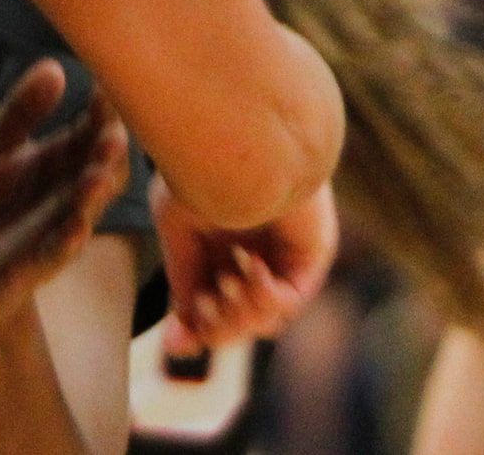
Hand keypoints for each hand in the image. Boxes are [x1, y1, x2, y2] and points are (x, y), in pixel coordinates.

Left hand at [0, 59, 130, 332]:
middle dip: (108, 152)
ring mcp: (59, 226)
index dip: (102, 108)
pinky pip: (58, 251)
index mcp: (63, 155)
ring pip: (85, 208)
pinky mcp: (38, 260)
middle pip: (101, 167)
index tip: (109, 81)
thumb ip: (22, 110)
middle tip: (113, 131)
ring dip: (93, 194)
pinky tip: (77, 227)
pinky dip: (68, 240)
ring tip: (97, 173)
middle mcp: (71, 189)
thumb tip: (54, 66)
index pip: (92, 127)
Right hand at [151, 178, 337, 355]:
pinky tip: (252, 270)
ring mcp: (279, 258)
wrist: (237, 137)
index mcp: (214, 241)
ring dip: (240, 315)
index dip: (192, 329)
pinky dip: (267, 298)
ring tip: (229, 287)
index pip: (207, 302)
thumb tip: (179, 338)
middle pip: (234, 321)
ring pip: (263, 322)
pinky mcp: (309, 259)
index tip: (174, 345)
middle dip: (216, 324)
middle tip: (205, 307)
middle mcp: (247, 252)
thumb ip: (183, 283)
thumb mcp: (177, 229)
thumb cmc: (202, 169)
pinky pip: (288, 304)